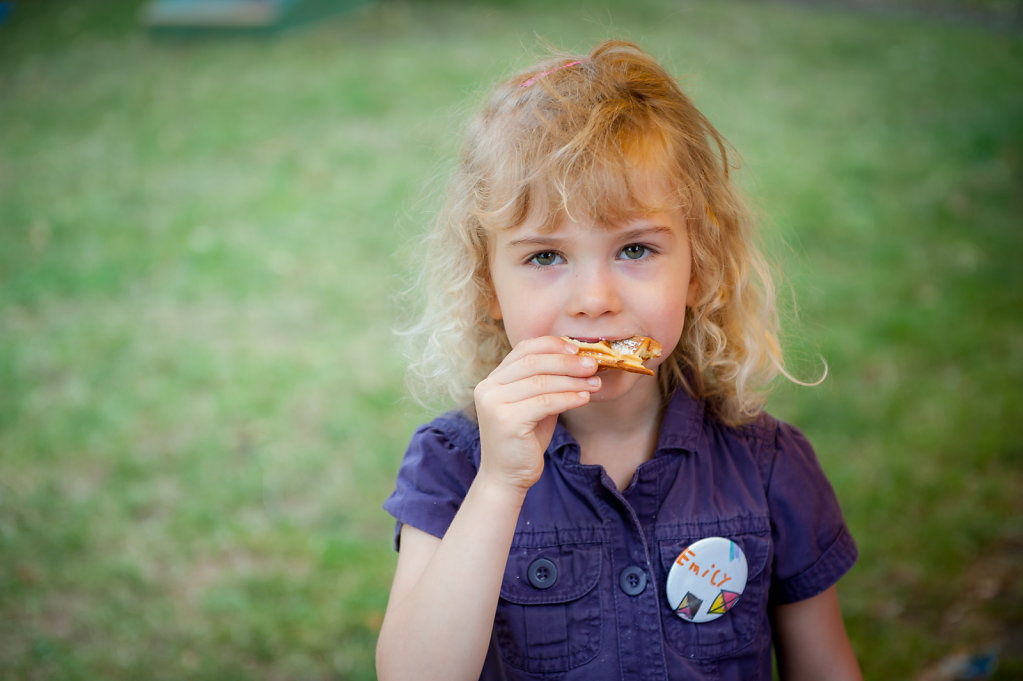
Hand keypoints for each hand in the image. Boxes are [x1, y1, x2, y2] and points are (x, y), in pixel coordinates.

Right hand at [473, 336, 600, 492]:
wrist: (508, 476)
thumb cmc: (525, 439)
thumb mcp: (535, 404)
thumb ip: (546, 383)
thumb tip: (578, 361)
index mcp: (493, 380)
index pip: (523, 349)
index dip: (552, 345)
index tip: (578, 348)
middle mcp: (488, 388)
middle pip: (533, 362)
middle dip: (567, 362)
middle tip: (592, 364)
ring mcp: (494, 404)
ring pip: (541, 382)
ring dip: (573, 380)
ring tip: (595, 382)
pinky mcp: (506, 421)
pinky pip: (545, 402)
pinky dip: (568, 397)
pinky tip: (584, 397)